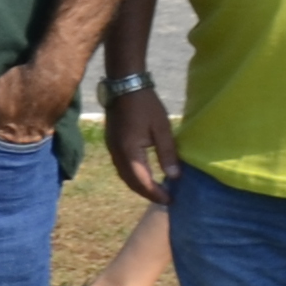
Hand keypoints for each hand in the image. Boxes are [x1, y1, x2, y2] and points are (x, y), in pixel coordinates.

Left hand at [0, 51, 82, 147]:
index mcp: (3, 131)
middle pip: (9, 142)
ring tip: (22, 121)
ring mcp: (36, 135)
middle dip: (7, 134)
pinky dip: (37, 131)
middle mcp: (19, 138)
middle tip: (9, 120)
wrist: (50, 76)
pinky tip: (35, 121)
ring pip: (25, 140)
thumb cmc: (18, 83)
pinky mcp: (50, 129)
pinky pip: (40, 136)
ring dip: (22, 134)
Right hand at [102, 80, 178, 206]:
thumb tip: (174, 177)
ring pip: (124, 175)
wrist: (124, 85)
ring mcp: (112, 148)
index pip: (142, 182)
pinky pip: (121, 167)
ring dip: (138, 185)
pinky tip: (143, 173)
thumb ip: (167, 153)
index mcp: (129, 152)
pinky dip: (132, 175)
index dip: (156, 193)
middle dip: (147, 193)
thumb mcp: (162, 128)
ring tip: (155, 189)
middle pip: (130, 182)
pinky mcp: (112, 143)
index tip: (170, 200)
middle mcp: (117, 154)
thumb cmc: (146, 104)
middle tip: (164, 199)